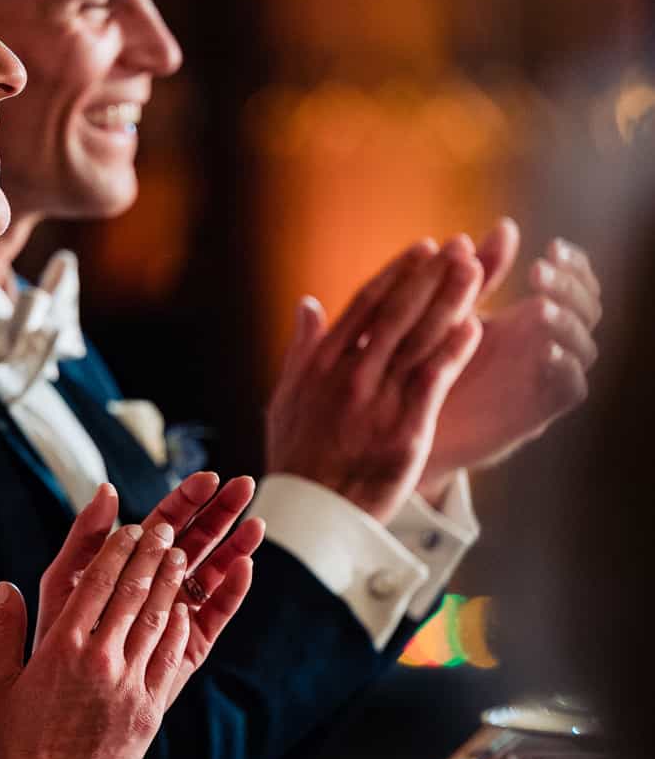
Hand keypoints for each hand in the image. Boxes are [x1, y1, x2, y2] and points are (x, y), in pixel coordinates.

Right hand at [0, 514, 221, 758]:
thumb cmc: (12, 745)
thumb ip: (6, 630)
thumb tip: (6, 586)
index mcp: (60, 646)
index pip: (96, 581)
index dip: (117, 549)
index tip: (130, 526)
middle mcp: (98, 659)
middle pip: (133, 592)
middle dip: (151, 554)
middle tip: (164, 529)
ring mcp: (127, 685)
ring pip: (157, 620)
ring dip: (171, 584)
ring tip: (180, 556)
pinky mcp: (147, 712)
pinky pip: (168, 659)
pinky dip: (177, 628)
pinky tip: (184, 609)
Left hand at [35, 473, 262, 699]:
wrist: (59, 711)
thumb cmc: (54, 643)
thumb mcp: (64, 583)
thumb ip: (85, 538)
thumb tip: (107, 489)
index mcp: (129, 565)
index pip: (164, 521)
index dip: (186, 498)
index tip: (208, 477)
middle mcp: (155, 586)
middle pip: (195, 540)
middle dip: (220, 512)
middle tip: (244, 484)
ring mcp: (175, 616)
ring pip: (211, 574)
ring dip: (235, 547)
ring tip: (257, 522)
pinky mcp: (187, 649)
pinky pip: (213, 617)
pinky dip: (230, 593)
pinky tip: (245, 567)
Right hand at [266, 237, 484, 524]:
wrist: (312, 512)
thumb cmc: (298, 457)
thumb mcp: (285, 398)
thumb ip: (301, 349)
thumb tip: (308, 304)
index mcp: (322, 363)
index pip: (365, 305)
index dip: (397, 273)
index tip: (421, 249)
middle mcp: (351, 374)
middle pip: (398, 313)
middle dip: (430, 275)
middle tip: (458, 245)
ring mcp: (378, 400)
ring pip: (419, 339)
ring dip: (449, 300)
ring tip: (474, 270)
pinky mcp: (405, 428)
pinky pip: (433, 380)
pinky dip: (453, 351)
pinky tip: (474, 327)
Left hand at [418, 221, 599, 494]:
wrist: (400, 424)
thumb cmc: (423, 362)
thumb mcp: (448, 311)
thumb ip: (476, 274)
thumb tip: (506, 225)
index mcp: (526, 317)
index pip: (575, 283)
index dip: (575, 265)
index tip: (552, 247)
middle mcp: (542, 344)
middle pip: (588, 308)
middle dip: (571, 286)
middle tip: (539, 273)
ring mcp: (540, 378)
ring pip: (586, 347)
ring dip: (570, 323)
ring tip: (541, 308)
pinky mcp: (535, 411)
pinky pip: (570, 389)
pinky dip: (566, 368)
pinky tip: (545, 352)